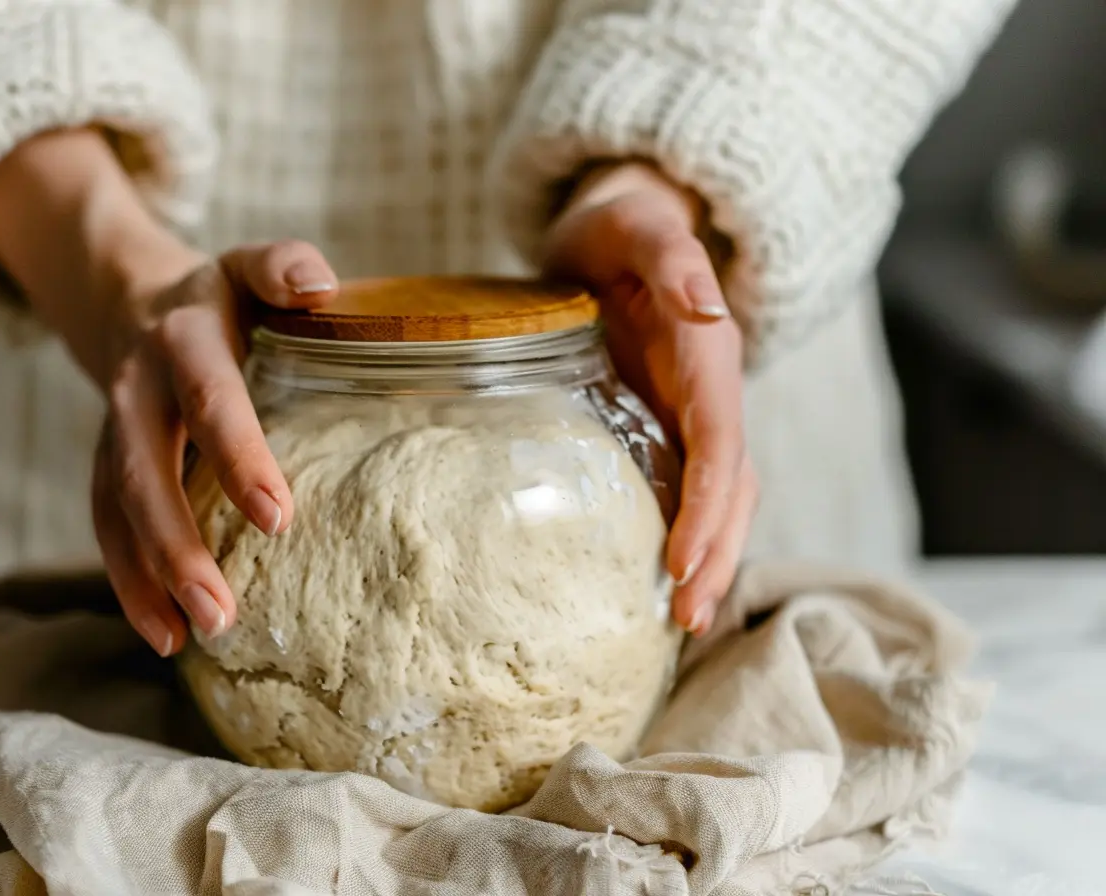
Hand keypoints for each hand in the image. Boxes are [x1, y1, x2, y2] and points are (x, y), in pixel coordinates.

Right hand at [90, 240, 339, 655]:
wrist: (131, 299)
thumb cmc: (222, 297)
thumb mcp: (250, 265)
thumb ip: (284, 266)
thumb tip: (321, 286)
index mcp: (185, 336)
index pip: (211, 399)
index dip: (239, 455)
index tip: (277, 518)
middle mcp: (138, 388)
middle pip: (147, 472)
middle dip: (179, 545)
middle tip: (221, 611)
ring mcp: (113, 432)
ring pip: (118, 512)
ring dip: (148, 579)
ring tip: (191, 638)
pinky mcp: (104, 467)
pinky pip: (107, 530)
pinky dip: (130, 585)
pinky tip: (166, 636)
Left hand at [542, 161, 757, 634]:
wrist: (615, 227)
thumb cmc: (619, 226)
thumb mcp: (637, 225)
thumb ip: (671, 258)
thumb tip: (707, 306)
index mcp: (708, 356)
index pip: (719, 444)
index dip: (706, 506)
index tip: (682, 562)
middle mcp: (711, 392)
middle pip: (732, 487)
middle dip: (716, 554)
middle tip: (683, 620)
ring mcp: (693, 411)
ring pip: (720, 498)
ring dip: (708, 558)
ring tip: (680, 620)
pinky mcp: (668, 422)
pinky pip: (687, 488)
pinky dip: (686, 537)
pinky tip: (660, 581)